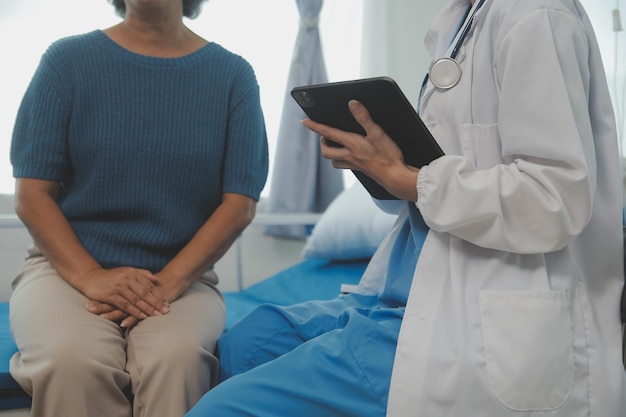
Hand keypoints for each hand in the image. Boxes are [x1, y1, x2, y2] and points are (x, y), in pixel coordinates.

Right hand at [81, 267, 169, 326]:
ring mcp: (119, 287)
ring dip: (148, 308)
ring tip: (157, 315)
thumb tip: (157, 279)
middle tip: (166, 311)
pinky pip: (126, 305)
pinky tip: (142, 316)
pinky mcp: (111, 295)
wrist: (89, 277)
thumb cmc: (110, 276)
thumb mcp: (127, 271)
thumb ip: (142, 274)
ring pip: (137, 300)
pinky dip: (134, 311)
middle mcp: (127, 279)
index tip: (167, 303)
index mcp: (132, 273)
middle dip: (157, 303)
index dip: (159, 295)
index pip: (149, 286)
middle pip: (145, 293)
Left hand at [302, 100, 419, 200]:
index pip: (328, 133)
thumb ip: (364, 118)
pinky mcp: (361, 170)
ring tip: (334, 144)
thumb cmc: (387, 156)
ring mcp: (354, 164)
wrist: (395, 177)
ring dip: (331, 152)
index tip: (304, 121)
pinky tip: (350, 155)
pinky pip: (345, 165)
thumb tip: (353, 104)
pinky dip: (343, 159)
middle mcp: (349, 155)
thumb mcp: (377, 133)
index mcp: (351, 144)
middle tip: (324, 134)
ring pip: (334, 161)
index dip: (315, 126)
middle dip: (322, 142)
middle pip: (326, 151)